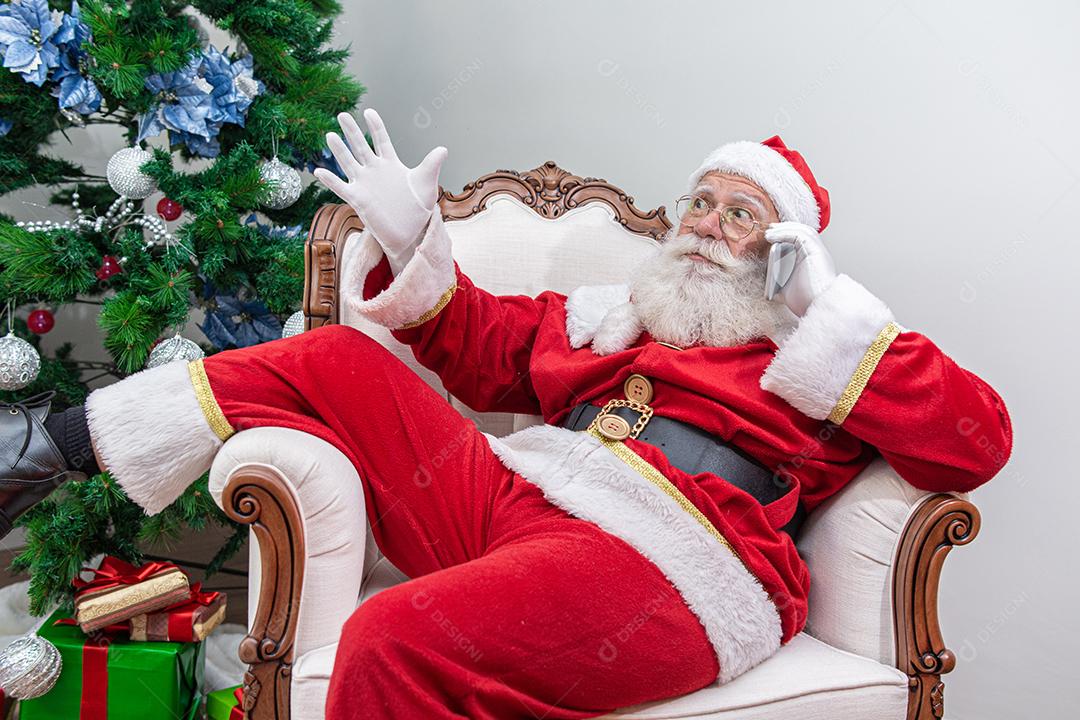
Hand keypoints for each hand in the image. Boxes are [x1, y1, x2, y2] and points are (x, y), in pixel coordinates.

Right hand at [313, 108, 447, 274]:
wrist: (411, 232)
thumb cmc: (419, 208)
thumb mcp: (426, 184)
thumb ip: (431, 165)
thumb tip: (443, 149)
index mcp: (391, 164)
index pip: (381, 140)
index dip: (375, 126)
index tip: (369, 112)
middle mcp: (375, 170)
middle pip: (360, 146)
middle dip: (352, 131)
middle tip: (342, 115)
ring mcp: (365, 184)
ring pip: (348, 163)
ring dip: (339, 150)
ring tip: (330, 135)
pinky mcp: (358, 199)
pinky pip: (341, 187)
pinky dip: (330, 180)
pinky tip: (319, 171)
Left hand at [763, 221, 837, 316]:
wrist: (816, 307)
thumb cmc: (805, 302)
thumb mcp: (786, 291)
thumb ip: (779, 285)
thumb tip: (768, 286)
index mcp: (811, 261)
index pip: (800, 240)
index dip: (785, 234)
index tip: (769, 236)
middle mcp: (816, 254)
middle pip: (802, 232)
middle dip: (784, 228)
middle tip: (769, 229)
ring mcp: (817, 251)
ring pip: (802, 230)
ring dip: (784, 228)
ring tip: (769, 232)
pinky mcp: (815, 251)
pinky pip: (799, 235)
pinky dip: (784, 233)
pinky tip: (772, 237)